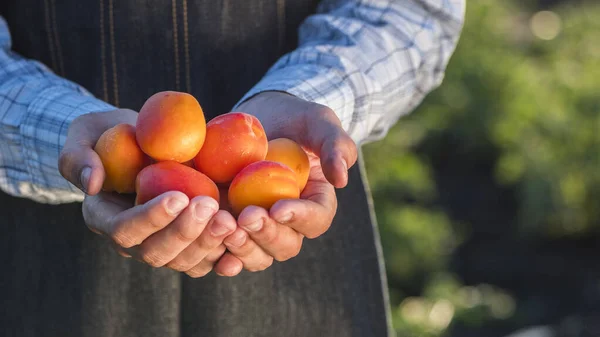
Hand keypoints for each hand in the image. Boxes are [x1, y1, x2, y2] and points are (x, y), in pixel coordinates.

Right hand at [59, 109, 241, 276]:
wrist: (144, 142)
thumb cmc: (110, 134)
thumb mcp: (85, 133)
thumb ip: (78, 155)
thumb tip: (91, 183)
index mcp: (105, 218)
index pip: (125, 230)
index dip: (151, 218)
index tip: (178, 196)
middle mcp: (135, 240)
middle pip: (157, 253)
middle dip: (185, 233)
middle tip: (209, 205)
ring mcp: (165, 244)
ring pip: (186, 261)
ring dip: (209, 244)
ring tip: (230, 219)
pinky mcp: (191, 241)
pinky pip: (208, 259)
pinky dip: (226, 252)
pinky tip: (241, 235)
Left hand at [214, 91, 357, 272]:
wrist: (256, 122)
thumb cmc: (294, 120)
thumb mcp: (319, 122)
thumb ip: (335, 145)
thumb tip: (342, 179)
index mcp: (316, 203)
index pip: (316, 220)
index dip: (299, 218)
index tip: (278, 208)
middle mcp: (289, 224)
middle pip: (286, 245)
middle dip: (267, 235)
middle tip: (248, 215)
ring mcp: (259, 229)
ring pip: (258, 255)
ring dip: (244, 248)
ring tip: (226, 227)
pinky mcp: (231, 227)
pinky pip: (227, 252)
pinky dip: (219, 256)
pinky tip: (210, 250)